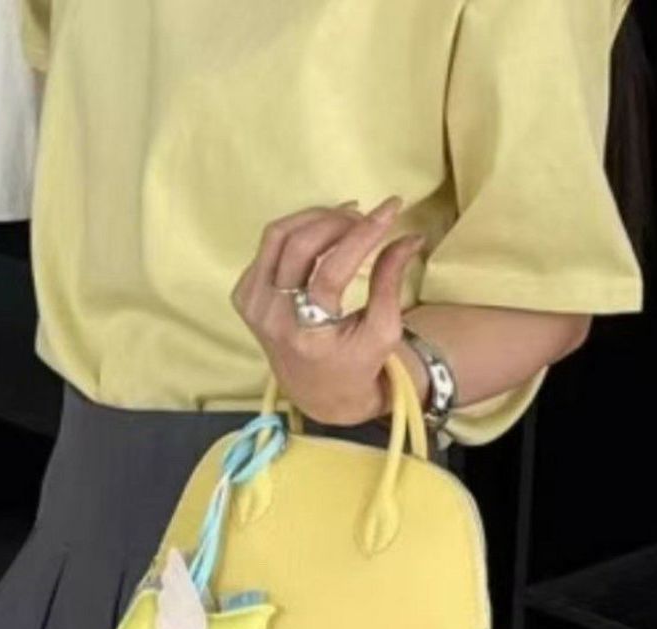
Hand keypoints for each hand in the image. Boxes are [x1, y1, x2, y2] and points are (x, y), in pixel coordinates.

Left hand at [230, 195, 426, 424]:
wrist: (317, 392)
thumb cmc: (357, 363)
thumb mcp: (383, 332)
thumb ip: (390, 282)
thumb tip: (410, 236)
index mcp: (306, 335)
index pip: (331, 272)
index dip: (363, 235)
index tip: (392, 208)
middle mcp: (272, 319)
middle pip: (298, 246)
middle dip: (338, 221)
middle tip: (366, 217)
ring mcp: (253, 306)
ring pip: (277, 237)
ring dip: (315, 218)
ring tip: (346, 219)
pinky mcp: (246, 296)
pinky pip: (268, 248)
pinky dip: (296, 232)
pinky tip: (323, 236)